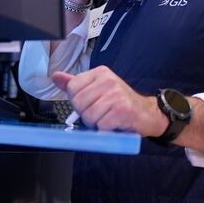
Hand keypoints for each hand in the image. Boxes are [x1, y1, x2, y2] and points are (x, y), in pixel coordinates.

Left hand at [51, 66, 166, 135]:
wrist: (147, 114)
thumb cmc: (121, 103)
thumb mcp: (98, 89)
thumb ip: (76, 84)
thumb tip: (56, 77)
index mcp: (100, 73)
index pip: (73, 88)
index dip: (79, 102)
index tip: (92, 103)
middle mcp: (109, 80)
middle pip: (79, 103)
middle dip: (87, 114)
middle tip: (101, 113)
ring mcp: (116, 94)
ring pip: (89, 116)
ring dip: (97, 123)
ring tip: (109, 118)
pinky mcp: (123, 110)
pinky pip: (101, 125)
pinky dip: (106, 129)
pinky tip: (115, 123)